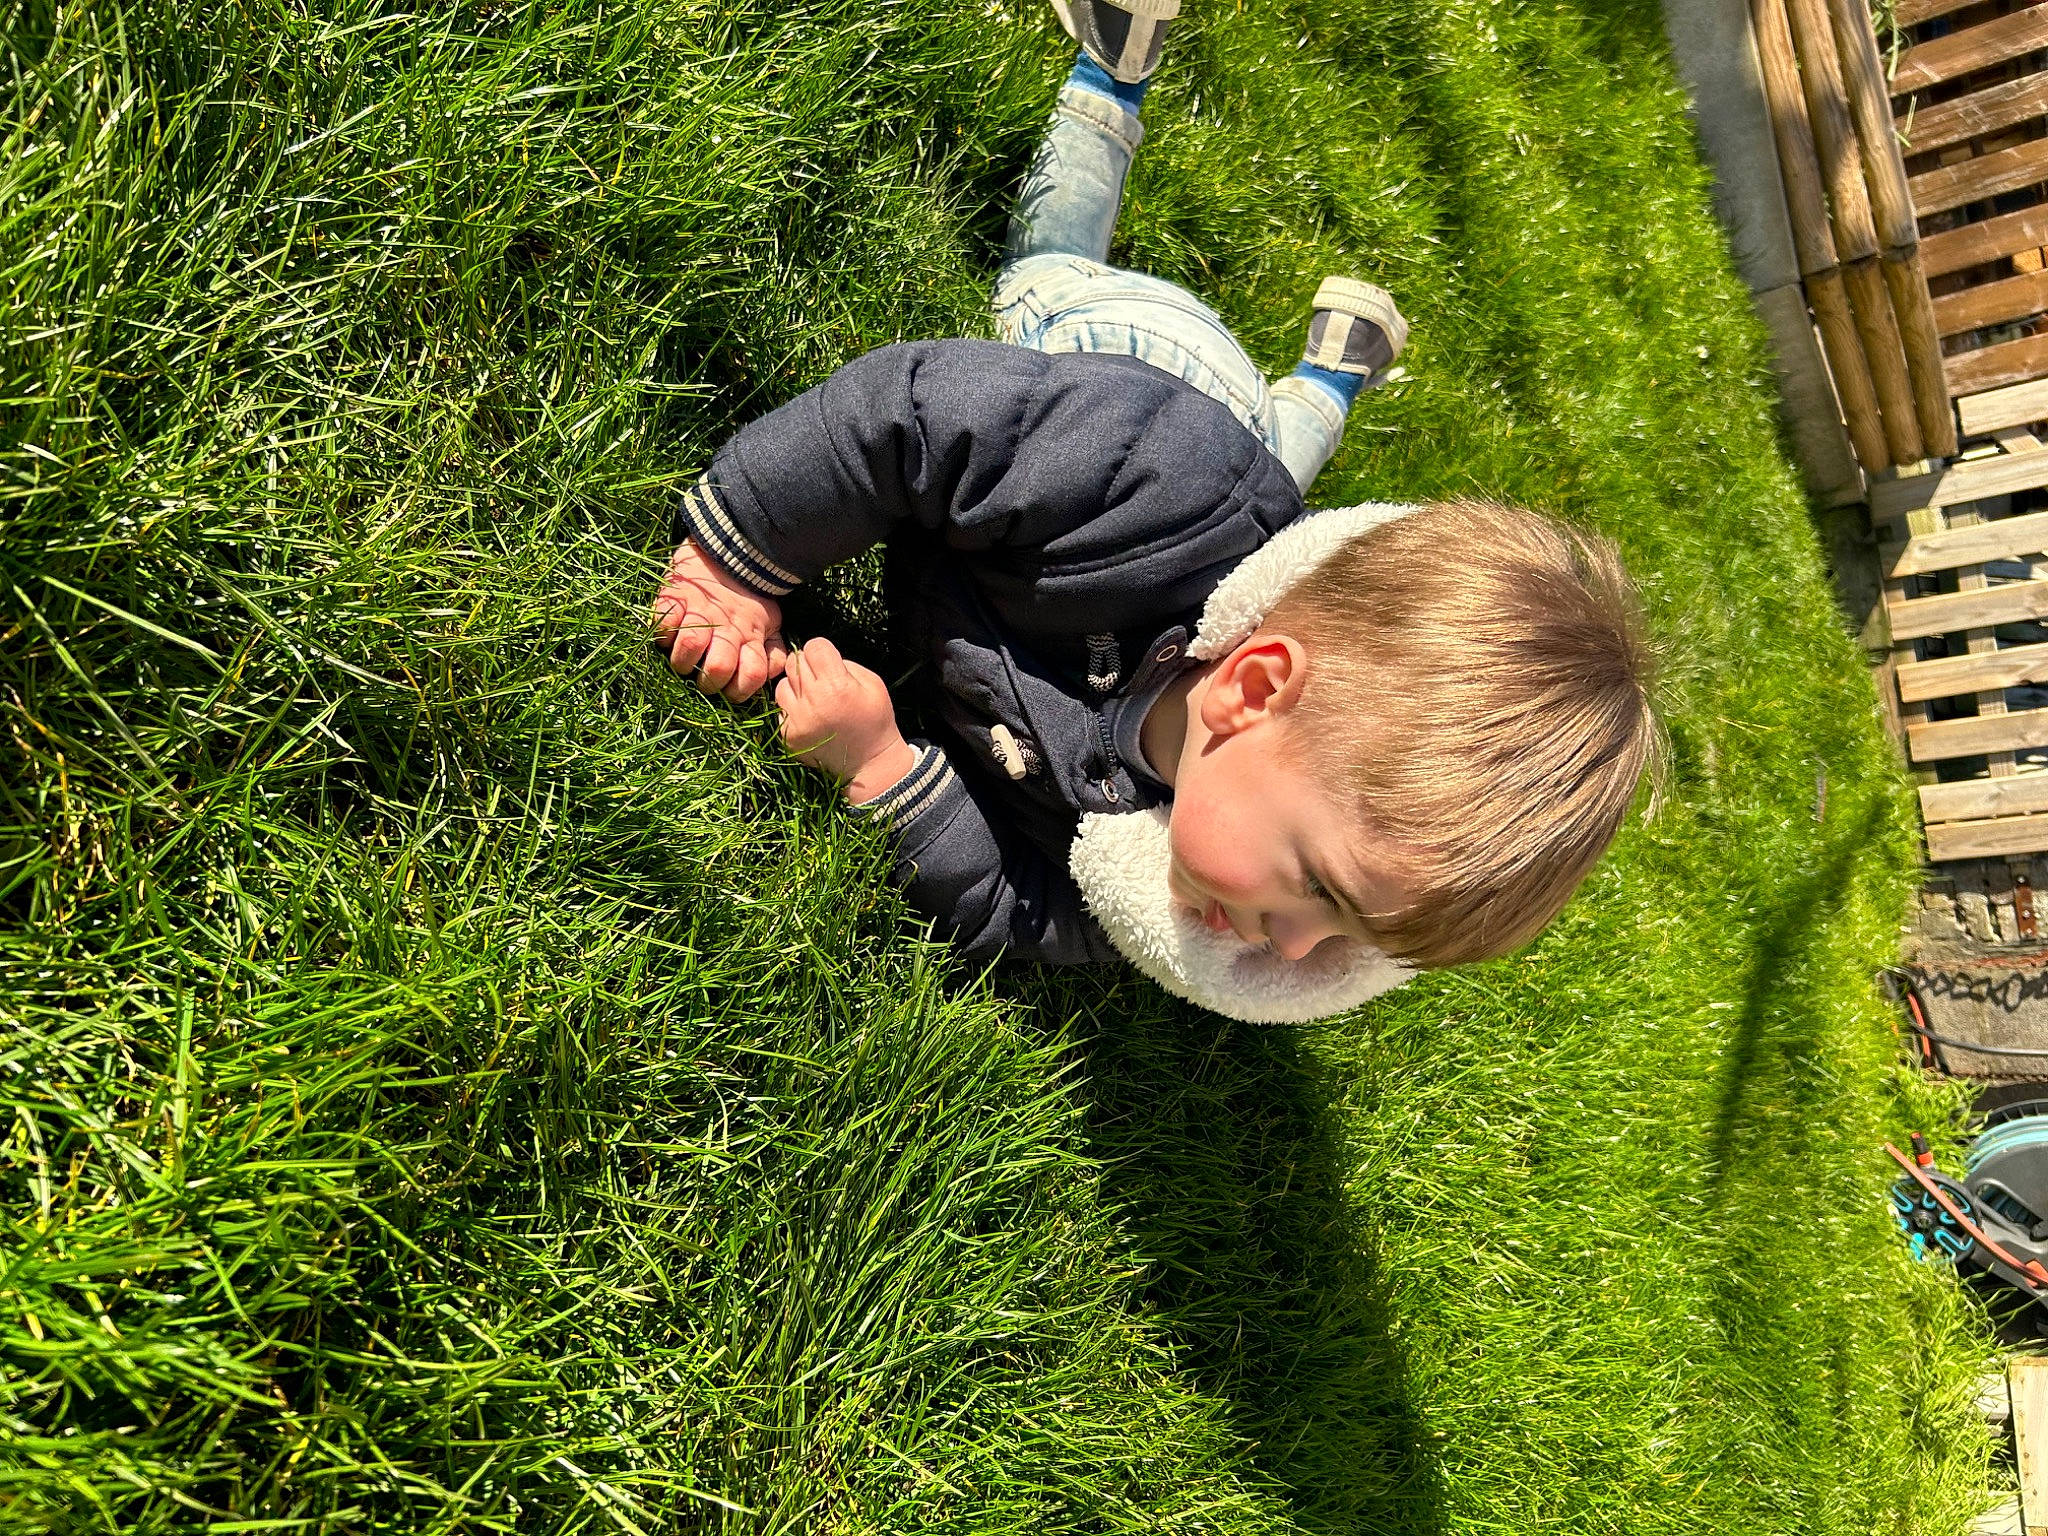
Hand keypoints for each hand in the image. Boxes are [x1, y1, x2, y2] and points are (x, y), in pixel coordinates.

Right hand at [651, 538, 787, 701]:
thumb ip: (772, 653)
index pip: (751, 676)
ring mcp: (698, 613)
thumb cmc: (749, 598)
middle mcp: (726, 628)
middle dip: (708, 683)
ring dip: (682, 662)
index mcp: (750, 636)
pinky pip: (662, 625)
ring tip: (683, 659)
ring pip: (688, 648)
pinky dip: (661, 636)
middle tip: (703, 678)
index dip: (739, 691)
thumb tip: (768, 676)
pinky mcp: (674, 599)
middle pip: (717, 669)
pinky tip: (668, 637)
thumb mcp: (770, 624)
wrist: (728, 551)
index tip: (730, 690)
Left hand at [774, 638, 915, 803]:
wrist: (870, 763)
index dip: (822, 651)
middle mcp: (813, 702)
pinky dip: (792, 709)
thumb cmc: (874, 720)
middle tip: (822, 681)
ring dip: (796, 688)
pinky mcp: (787, 736)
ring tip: (815, 701)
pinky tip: (810, 717)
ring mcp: (797, 721)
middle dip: (808, 667)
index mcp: (837, 686)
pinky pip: (781, 709)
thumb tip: (818, 657)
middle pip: (794, 662)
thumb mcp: (872, 683)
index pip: (814, 647)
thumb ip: (844, 663)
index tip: (829, 662)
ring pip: (782, 685)